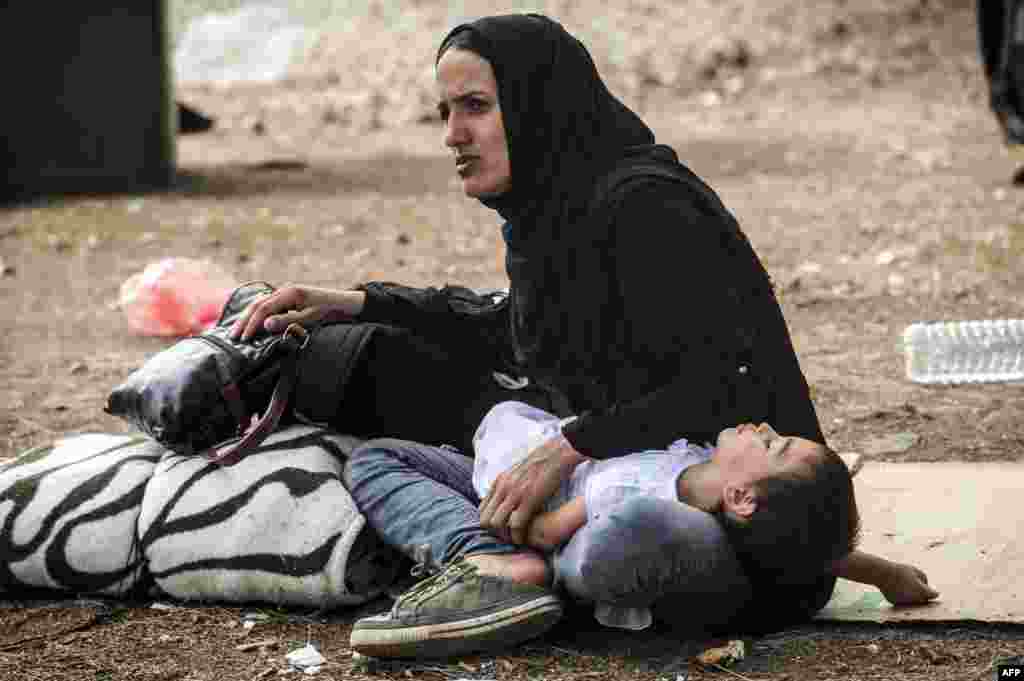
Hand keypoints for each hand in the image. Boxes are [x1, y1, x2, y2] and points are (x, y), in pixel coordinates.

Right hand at [229, 285, 364, 341]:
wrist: (345, 302)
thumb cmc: (330, 310)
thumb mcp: (311, 317)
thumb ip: (288, 320)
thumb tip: (265, 323)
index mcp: (290, 292)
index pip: (263, 309)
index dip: (251, 324)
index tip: (244, 339)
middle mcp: (284, 290)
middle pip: (257, 304)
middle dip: (244, 321)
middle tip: (233, 337)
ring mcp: (285, 293)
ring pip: (259, 303)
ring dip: (247, 317)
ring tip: (236, 331)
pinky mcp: (287, 298)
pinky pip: (267, 304)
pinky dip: (256, 314)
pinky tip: (250, 322)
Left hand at [479, 434, 584, 544]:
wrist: (558, 453)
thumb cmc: (543, 464)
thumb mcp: (517, 472)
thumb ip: (508, 484)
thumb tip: (505, 499)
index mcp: (499, 482)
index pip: (481, 510)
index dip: (489, 524)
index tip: (501, 530)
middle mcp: (502, 488)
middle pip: (485, 520)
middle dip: (495, 534)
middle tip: (508, 538)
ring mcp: (514, 493)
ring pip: (496, 524)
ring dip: (505, 537)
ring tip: (515, 540)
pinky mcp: (529, 499)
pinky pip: (515, 524)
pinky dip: (518, 536)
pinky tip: (524, 538)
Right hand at [877, 562, 938, 605]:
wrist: (882, 574)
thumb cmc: (900, 571)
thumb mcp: (915, 570)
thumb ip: (924, 579)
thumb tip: (926, 585)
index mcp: (922, 591)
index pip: (934, 595)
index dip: (935, 593)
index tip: (936, 592)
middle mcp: (915, 600)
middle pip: (924, 600)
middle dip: (924, 596)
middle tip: (920, 588)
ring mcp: (905, 603)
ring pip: (913, 602)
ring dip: (913, 597)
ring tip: (906, 586)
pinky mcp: (896, 603)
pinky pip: (902, 601)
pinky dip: (902, 597)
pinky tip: (897, 589)